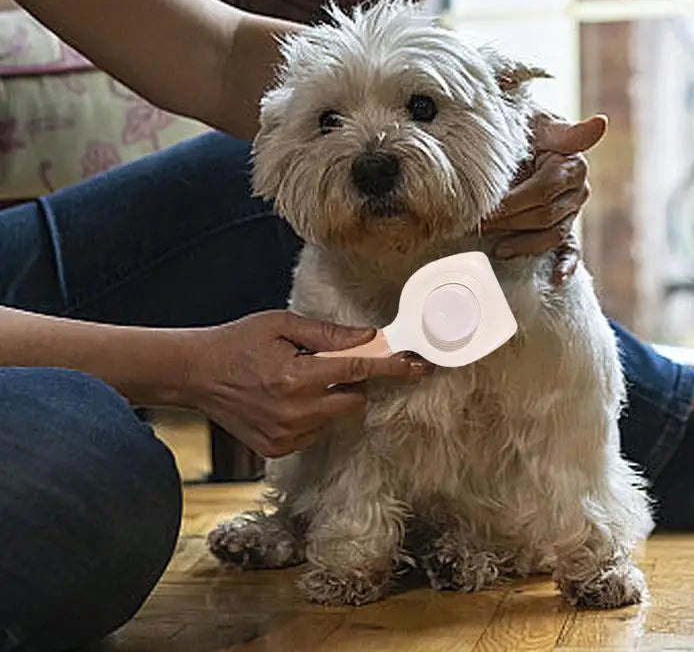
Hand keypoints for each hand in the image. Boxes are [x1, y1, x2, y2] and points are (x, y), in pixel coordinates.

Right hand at [185, 311, 429, 457]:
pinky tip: (284, 399)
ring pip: (336, 418)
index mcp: (296, 376)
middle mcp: (294, 411)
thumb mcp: (281, 324)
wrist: (196, 374)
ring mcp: (285, 435)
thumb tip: (370, 338)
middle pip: (354, 401)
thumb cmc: (238, 342)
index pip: (358, 371)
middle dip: (351, 382)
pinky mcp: (278, 449)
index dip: (392, 367)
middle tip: (324, 364)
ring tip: (294, 380)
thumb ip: (329, 334)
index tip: (417, 366)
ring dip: (329, 399)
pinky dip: (311, 416)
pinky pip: (315, 432)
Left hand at [484, 113, 606, 280]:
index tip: (491, 208)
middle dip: (510, 222)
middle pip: (544, 216)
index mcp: (573, 166)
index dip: (515, 202)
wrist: (519, 138)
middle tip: (481, 225)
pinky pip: (571, 251)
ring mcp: (573, 212)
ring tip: (498, 248)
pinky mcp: (566, 228)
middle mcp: (578, 191)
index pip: (544, 190)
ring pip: (552, 235)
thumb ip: (567, 130)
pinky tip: (558, 279)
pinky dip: (566, 266)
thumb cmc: (524, 129)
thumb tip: (601, 123)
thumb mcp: (538, 123)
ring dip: (525, 244)